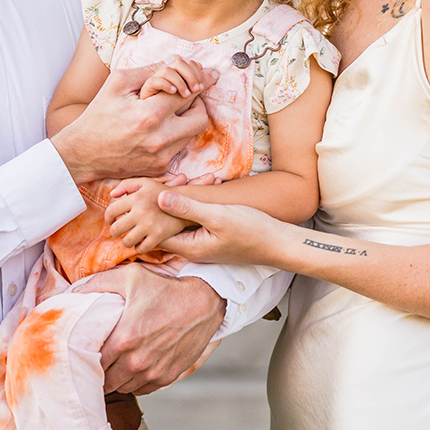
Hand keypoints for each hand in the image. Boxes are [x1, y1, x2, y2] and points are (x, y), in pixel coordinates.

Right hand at [51, 62, 217, 185]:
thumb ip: (150, 70)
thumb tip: (177, 62)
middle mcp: (160, 139)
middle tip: (187, 96)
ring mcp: (161, 157)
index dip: (200, 81)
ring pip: (192, 135)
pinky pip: (179, 148)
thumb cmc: (99, 114)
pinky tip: (159, 129)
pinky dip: (174, 136)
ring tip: (170, 112)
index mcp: (150, 115)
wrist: (83, 152)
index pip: (190, 93)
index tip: (209, 75)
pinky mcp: (159, 169)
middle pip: (200, 118)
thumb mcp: (118, 83)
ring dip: (186, 120)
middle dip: (197, 103)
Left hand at [76, 263, 224, 393]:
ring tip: (116, 364)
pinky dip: (135, 382)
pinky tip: (134, 368)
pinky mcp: (167, 377)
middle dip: (100, 370)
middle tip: (98, 359)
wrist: (203, 303)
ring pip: (122, 387)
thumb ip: (97, 284)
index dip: (86, 357)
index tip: (86, 351)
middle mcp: (137, 361)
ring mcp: (153, 372)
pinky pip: (141, 390)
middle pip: (105, 380)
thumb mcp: (130, 278)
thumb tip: (72, 294)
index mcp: (124, 340)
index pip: (92, 363)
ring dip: (117, 378)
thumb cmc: (166, 289)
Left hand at [105, 177, 186, 250]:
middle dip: (115, 231)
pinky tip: (141, 241)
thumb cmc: (161, 191)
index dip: (107, 218)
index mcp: (135, 198)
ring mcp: (150, 225)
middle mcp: (141, 212)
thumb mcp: (144, 182)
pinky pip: (141, 248)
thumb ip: (126, 185)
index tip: (111, 220)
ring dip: (126, 240)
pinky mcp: (159, 236)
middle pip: (116, 229)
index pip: (110, 212)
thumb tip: (111, 195)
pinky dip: (139, 247)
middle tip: (119, 230)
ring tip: (129, 236)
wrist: (186, 201)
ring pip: (127, 241)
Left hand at [157, 190, 288, 267]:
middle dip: (165, 204)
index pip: (156, 233)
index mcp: (190, 248)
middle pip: (168, 227)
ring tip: (189, 180)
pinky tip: (204, 187)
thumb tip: (159, 198)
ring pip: (182, 222)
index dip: (151, 213)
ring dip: (182, 202)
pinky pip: (195, 221)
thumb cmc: (252, 230)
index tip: (152, 191)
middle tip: (171, 180)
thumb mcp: (218, 216)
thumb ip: (188, 208)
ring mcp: (203, 244)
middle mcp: (193, 249)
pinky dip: (194, 206)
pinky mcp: (212, 238)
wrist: (278, 242)